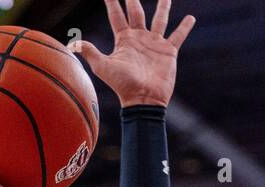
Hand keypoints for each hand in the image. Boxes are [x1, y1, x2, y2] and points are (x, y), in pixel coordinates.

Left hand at [71, 0, 194, 107]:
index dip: (112, 1)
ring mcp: (155, 44)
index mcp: (124, 39)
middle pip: (136, 11)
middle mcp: (139, 38)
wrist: (143, 100)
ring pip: (160, 19)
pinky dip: (184, 27)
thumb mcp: (103, 67)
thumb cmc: (122, 85)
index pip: (116, 15)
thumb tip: (73, 43)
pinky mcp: (168, 52)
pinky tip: (191, 18)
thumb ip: (90, 52)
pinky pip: (178, 36)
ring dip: (163, 6)